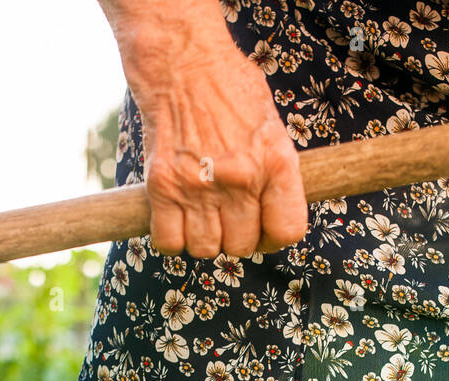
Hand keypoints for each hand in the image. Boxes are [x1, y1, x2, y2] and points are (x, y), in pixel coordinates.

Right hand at [101, 1, 307, 257]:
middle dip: (236, 237)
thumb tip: (274, 214)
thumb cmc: (230, 89)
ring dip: (204, 239)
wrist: (182, 62)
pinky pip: (168, 241)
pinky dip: (171, 239)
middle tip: (227, 216)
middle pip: (242, 246)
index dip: (274, 238)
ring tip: (202, 214)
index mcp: (275, 163)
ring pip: (206, 249)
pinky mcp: (162, 186)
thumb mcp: (271, 127)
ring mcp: (199, 185)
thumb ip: (276, 174)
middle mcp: (240, 179)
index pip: (286, 231)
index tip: (263, 230)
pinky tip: (176, 218)